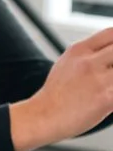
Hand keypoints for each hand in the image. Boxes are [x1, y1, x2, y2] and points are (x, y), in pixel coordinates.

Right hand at [11, 26, 112, 150]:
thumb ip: (88, 54)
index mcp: (79, 50)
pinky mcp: (106, 99)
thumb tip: (109, 51)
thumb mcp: (66, 63)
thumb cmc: (56, 94)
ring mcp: (98, 80)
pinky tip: (108, 98)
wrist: (43, 117)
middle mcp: (89, 62)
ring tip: (108, 84)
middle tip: (109, 72)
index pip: (111, 33)